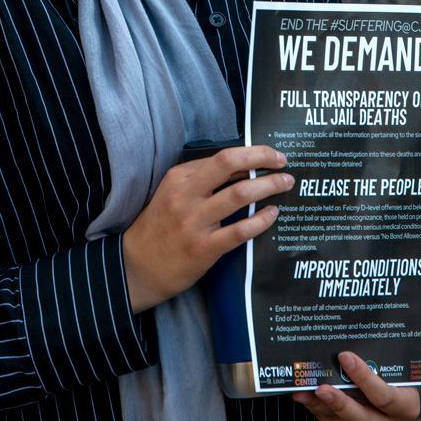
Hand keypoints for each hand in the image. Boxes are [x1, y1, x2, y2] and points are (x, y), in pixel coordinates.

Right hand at [122, 145, 292, 312]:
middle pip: (229, 163)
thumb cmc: (159, 227)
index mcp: (178, 177)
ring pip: (239, 194)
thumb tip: (242, 168)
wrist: (136, 267)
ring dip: (268, 186)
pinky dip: (261, 220)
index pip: (221, 156)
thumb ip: (200, 180)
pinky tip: (272, 214)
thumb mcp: (172, 193)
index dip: (250, 153)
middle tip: (283, 161)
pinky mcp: (203, 248)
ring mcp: (194, 222)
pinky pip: (239, 230)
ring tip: (285, 184)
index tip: (269, 155)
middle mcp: (185, 195)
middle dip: (261, 157)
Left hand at [292, 351, 420, 420]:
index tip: (345, 356)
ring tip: (303, 391)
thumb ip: (377, 354)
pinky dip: (317, 408)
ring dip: (321, 406)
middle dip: (340, 402)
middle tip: (321, 387)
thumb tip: (352, 324)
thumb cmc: (391, 368)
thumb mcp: (391, 361)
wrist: (392, 386)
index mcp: (406, 406)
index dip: (365, 379)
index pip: (386, 397)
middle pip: (363, 418)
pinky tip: (304, 395)